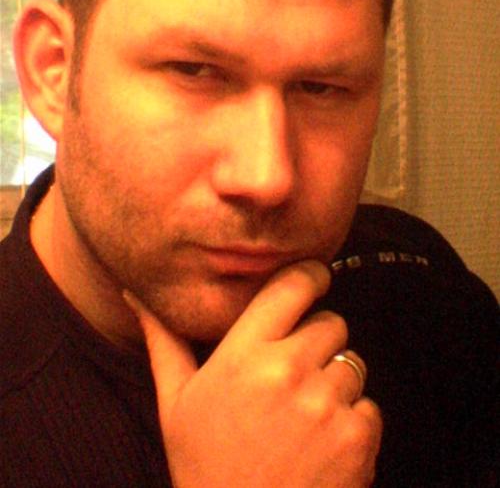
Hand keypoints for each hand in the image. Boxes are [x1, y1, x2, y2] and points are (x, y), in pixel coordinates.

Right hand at [126, 261, 381, 487]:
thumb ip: (163, 340)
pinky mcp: (356, 438)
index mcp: (243, 354)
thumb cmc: (204, 465)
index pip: (294, 285)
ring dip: (335, 382)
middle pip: (331, 323)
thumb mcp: (174, 402)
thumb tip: (135, 293)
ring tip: (302, 416)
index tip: (313, 281)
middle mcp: (287, 371)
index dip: (310, 276)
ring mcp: (326, 405)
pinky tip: (321, 445)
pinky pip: (369, 405)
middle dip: (318, 340)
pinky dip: (353, 422)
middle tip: (293, 374)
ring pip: (352, 363)